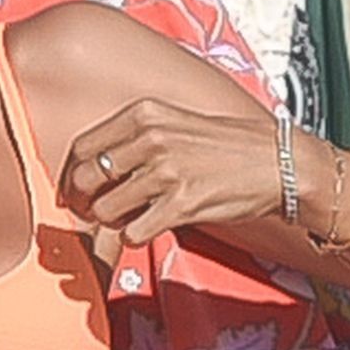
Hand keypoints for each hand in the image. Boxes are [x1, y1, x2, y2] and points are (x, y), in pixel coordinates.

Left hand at [59, 97, 283, 245]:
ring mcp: (166, 172)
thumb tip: (96, 168)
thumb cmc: (226, 145)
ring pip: (106, 210)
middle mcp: (150, 138)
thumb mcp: (175, 122)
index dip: (73, 174)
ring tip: (130, 218)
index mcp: (144, 113)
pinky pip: (133, 232)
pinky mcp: (182, 204)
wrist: (276, 162)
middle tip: (96, 210)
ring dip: (113, 221)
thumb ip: (136, 137)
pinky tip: (150, 228)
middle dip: (85, 201)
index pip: (83, 147)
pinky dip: (136, 236)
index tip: (78, 189)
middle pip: (87, 179)